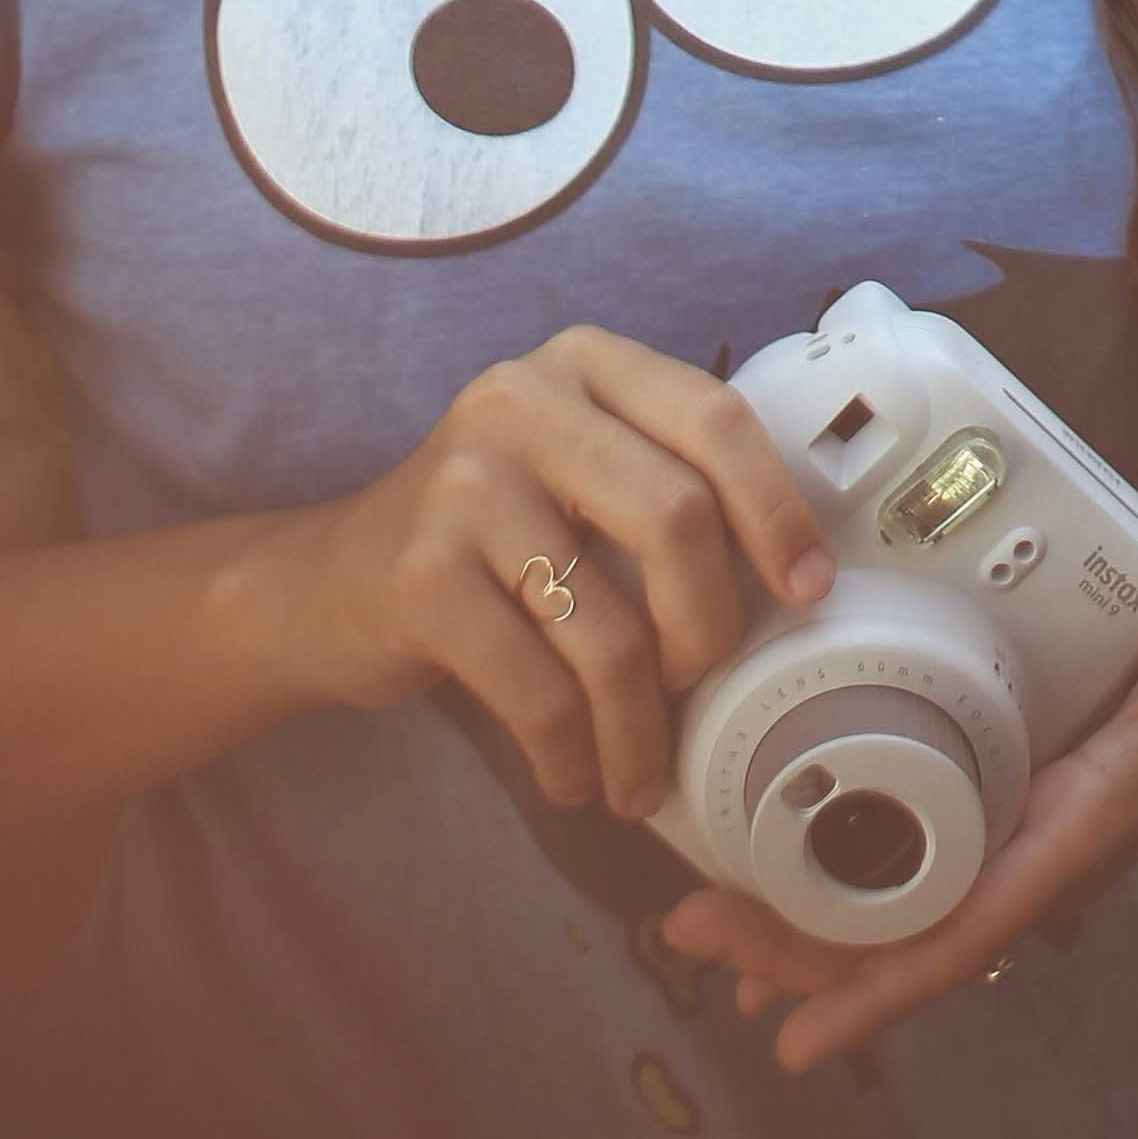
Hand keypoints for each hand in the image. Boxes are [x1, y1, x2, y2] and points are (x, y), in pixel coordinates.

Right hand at [280, 325, 833, 820]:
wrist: (330, 586)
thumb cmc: (490, 541)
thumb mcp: (577, 471)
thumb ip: (666, 482)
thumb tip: (799, 581)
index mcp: (583, 362)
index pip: (715, 416)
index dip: (777, 508)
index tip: (807, 589)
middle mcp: (521, 401)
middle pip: (678, 519)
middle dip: (708, 629)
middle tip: (698, 686)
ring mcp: (463, 483)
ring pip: (611, 629)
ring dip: (639, 727)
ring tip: (636, 772)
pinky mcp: (422, 575)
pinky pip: (540, 691)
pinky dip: (572, 755)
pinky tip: (573, 776)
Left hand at [656, 523, 1137, 1071]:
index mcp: (1092, 817)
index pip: (973, 924)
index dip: (880, 987)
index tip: (796, 1039)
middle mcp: (1058, 838)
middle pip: (919, 930)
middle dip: (807, 952)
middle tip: (694, 937)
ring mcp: (1038, 818)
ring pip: (914, 900)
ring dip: (814, 920)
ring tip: (714, 931)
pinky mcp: (1025, 786)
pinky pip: (927, 852)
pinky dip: (852, 868)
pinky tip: (792, 863)